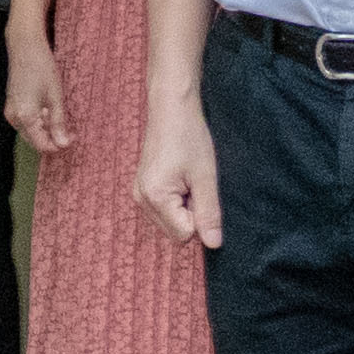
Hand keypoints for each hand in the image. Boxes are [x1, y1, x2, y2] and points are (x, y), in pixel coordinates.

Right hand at [4, 18, 70, 153]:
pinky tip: (49, 108)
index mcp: (25, 117)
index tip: (74, 135)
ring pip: (31, 132)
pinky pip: (26, 122)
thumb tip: (63, 144)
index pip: (42, 145)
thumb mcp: (56, 97)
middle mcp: (14, 118)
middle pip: (35, 141)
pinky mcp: (12, 106)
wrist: (25, 47)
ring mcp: (11, 112)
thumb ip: (59, 123)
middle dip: (53, 138)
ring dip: (47, 129)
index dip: (59, 144)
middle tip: (70, 128)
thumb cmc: (42, 68)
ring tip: (59, 113)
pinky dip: (39, 121)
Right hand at [135, 97, 223, 251]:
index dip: (200, 217)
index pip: (184, 234)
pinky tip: (179, 176)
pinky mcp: (142, 187)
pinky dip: (176, 200)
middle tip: (195, 183)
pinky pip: (163, 210)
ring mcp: (138, 194)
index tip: (201, 190)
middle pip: (175, 232)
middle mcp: (141, 200)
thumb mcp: (206, 176)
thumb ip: (209, 213)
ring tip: (187, 178)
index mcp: (155, 198)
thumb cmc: (189, 137)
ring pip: (170, 221)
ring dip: (184, 207)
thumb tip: (214, 245)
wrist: (171, 107)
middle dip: (191, 214)